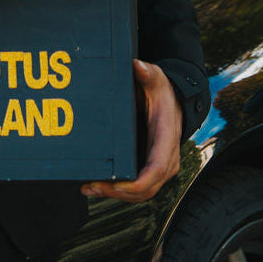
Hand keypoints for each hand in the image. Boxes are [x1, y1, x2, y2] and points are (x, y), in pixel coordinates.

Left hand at [80, 59, 182, 203]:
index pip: (156, 169)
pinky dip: (118, 190)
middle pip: (146, 188)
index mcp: (166, 139)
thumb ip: (148, 73)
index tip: (116, 184)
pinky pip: (137, 187)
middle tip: (92, 186)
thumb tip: (138, 66)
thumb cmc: (162, 91)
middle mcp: (166, 159)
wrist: (173, 99)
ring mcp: (158, 166)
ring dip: (116, 194)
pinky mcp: (149, 167)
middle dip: (119, 192)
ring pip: (141, 192)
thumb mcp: (156, 79)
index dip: (137, 182)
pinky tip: (97, 186)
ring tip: (89, 188)